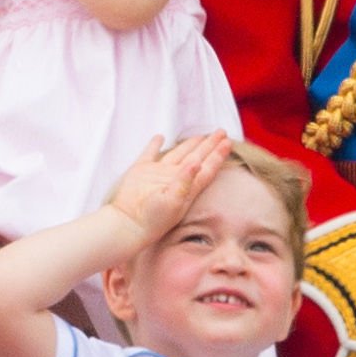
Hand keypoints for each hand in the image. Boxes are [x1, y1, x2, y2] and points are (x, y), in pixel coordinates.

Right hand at [106, 132, 231, 237]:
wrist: (128, 224)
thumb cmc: (153, 218)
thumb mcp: (172, 202)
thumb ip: (184, 182)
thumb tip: (197, 163)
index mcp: (187, 186)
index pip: (207, 167)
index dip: (218, 155)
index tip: (227, 142)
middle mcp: (175, 177)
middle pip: (196, 157)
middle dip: (209, 145)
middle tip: (221, 132)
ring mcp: (158, 173)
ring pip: (178, 153)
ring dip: (189, 144)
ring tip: (200, 136)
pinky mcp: (141, 171)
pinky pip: (149, 153)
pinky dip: (154, 145)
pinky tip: (160, 137)